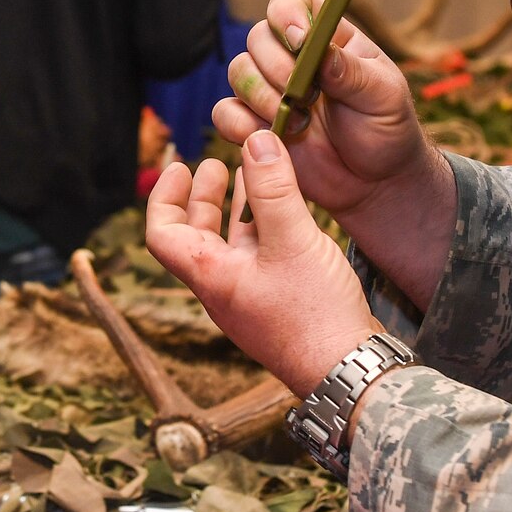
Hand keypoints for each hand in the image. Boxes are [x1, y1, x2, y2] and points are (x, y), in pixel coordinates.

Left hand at [145, 128, 379, 396]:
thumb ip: (273, 189)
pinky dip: (265, 226)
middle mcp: (224, 289)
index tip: (179, 165)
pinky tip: (289, 209)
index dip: (164, 197)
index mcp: (210, 276)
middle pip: (197, 236)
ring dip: (238, 207)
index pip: (163, 235)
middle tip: (215, 164)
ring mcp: (251, 298)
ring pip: (233, 244)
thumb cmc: (314, 314)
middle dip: (204, 196)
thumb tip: (255, 139)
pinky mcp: (279, 302)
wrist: (348, 371)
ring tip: (253, 174)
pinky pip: (261, 256)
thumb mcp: (292, 240)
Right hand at [218, 0, 457, 307]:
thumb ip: (349, 70)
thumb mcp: (383, 96)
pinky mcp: (255, 126)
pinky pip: (225, 114)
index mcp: (327, 38)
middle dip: (277, 67)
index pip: (292, 3)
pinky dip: (242, 124)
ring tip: (301, 123)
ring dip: (263, 97)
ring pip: (238, 72)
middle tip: (309, 96)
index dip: (286, 13)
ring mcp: (271, 91)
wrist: (377, 184)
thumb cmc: (388, 131)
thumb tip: (315, 47)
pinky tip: (277, 138)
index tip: (298, 41)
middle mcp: (292, 59)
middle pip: (257, 37)